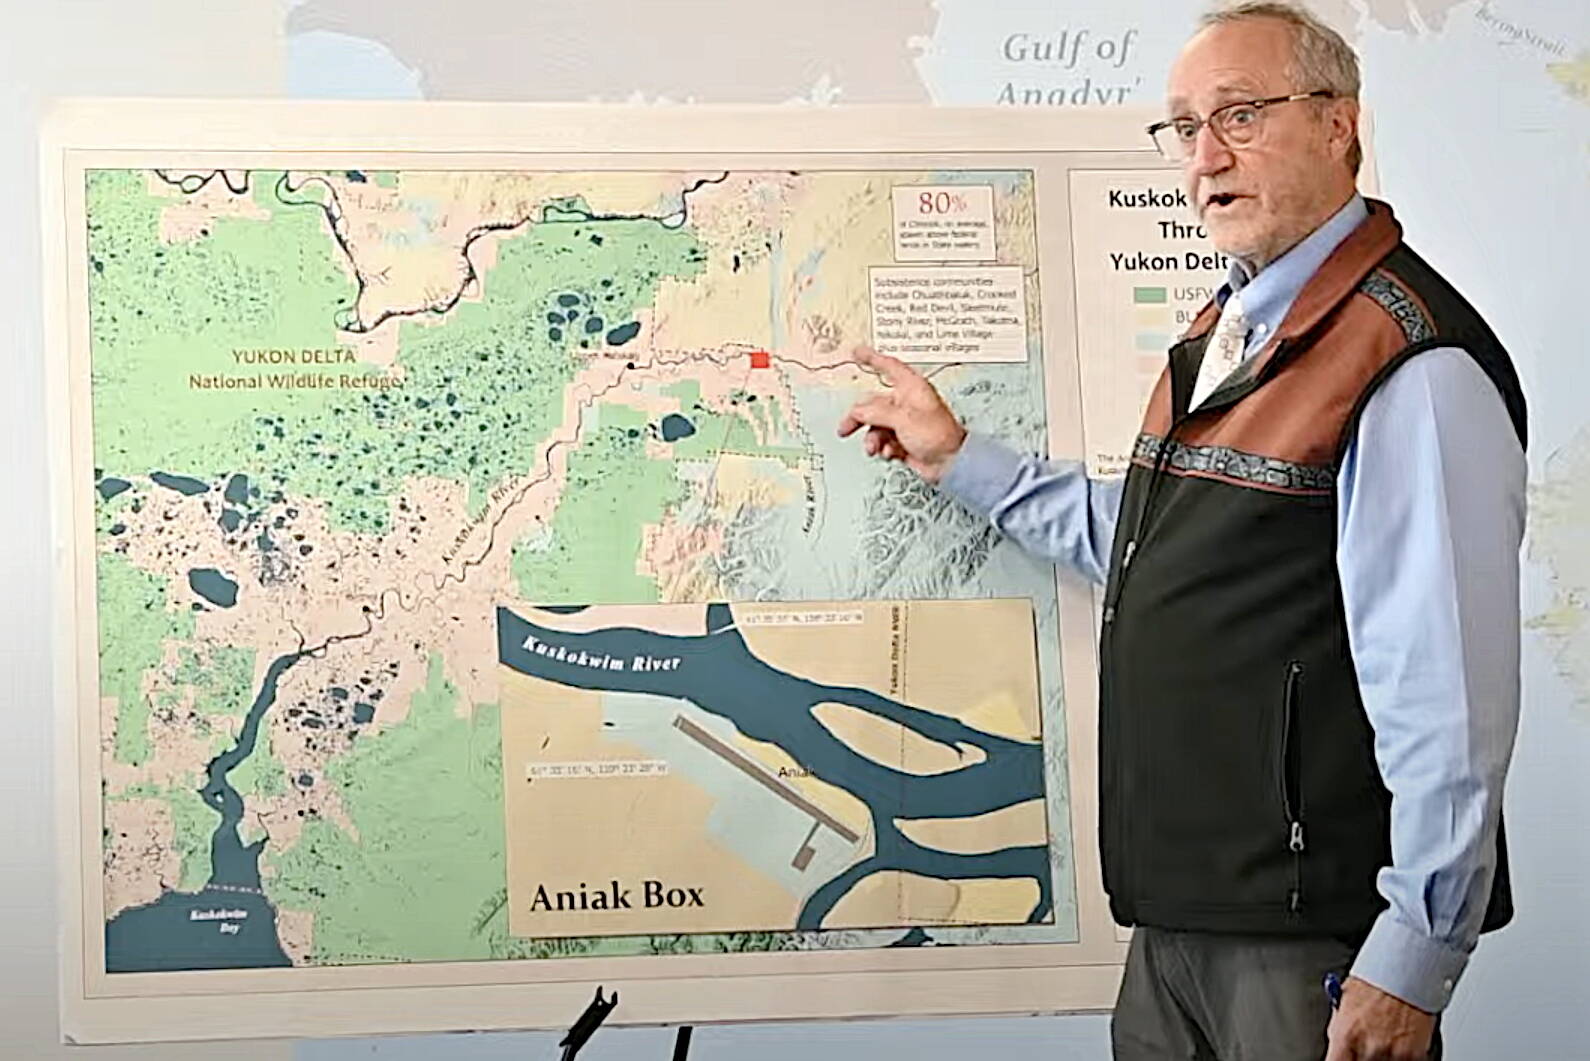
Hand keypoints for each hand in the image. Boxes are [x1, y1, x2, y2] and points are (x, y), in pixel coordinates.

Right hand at [837, 346, 966, 482]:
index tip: (857, 352)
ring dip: (873, 438)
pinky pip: (883, 440)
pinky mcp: (903, 440)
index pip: (888, 366)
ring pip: (876, 425)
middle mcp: (906, 403)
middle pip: (873, 403)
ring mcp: (904, 422)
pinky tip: (889, 453)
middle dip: (860, 418)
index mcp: (911, 388)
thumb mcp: (903, 419)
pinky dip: (883, 448)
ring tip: (875, 448)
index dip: (872, 358)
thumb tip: (858, 412)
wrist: (949, 463)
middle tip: (846, 428)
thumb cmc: (938, 435)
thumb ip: (876, 413)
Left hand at [1325, 976, 1437, 1060]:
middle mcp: (1368, 1048)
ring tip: (1383, 1037)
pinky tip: (1398, 1040)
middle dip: (1361, 1056)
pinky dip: (1400, 1056)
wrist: (1405, 971)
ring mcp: (1393, 1054)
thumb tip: (1337, 1050)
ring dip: (1381, 1056)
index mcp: (1345, 1036)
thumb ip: (1340, 1032)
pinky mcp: (1414, 1055)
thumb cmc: (1373, 983)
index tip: (1342, 1059)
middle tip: (1364, 1046)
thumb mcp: (1344, 1007)